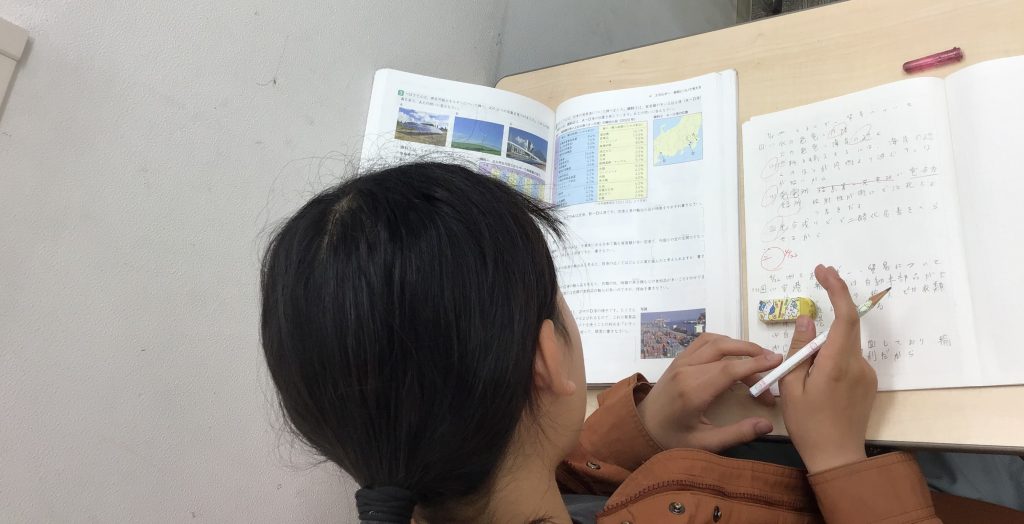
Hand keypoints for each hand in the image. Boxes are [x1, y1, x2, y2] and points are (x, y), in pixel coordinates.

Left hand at [637, 333, 782, 451]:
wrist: (640, 428)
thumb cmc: (672, 438)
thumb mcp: (705, 443)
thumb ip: (737, 434)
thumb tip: (767, 424)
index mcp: (693, 392)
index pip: (730, 369)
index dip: (756, 363)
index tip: (778, 361)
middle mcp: (686, 370)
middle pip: (725, 351)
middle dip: (752, 353)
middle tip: (773, 363)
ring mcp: (680, 362)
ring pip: (714, 341)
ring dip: (738, 345)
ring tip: (758, 358)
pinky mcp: (678, 359)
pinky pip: (703, 342)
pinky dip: (722, 342)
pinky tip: (734, 355)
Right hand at [780, 265, 877, 473]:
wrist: (837, 458)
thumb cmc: (808, 425)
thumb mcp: (791, 387)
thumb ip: (799, 349)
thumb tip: (806, 318)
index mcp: (837, 364)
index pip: (844, 316)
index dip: (837, 289)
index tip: (823, 272)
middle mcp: (858, 364)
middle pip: (845, 327)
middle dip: (831, 308)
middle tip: (815, 292)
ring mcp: (866, 374)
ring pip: (844, 345)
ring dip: (824, 348)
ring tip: (803, 379)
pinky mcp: (867, 382)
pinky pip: (847, 359)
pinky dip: (831, 359)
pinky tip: (817, 385)